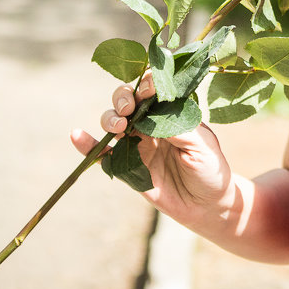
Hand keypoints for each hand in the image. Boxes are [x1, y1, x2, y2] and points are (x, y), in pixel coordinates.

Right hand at [70, 75, 235, 226]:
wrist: (207, 206)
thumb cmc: (211, 170)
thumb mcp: (203, 146)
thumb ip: (180, 129)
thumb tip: (154, 116)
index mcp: (171, 112)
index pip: (153, 89)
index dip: (147, 82)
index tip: (149, 87)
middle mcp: (150, 124)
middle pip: (128, 100)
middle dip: (124, 97)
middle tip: (129, 107)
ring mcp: (137, 144)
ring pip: (114, 122)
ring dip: (110, 118)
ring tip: (119, 126)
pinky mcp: (127, 167)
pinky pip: (103, 154)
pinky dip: (87, 145)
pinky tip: (77, 136)